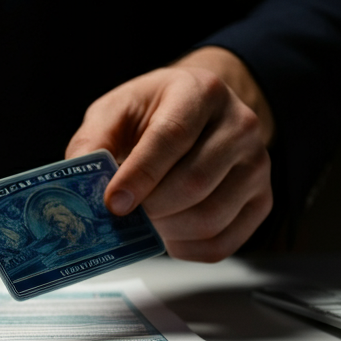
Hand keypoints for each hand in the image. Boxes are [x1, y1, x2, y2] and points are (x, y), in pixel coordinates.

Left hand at [65, 47, 274, 261]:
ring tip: (141, 223)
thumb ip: (93, 141)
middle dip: (150, 208)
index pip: (172, 137)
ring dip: (166, 231)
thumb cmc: (153, 113)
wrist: (196, 114)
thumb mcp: (116, 111)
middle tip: (121, 217)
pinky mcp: (261, 200)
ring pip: (211, 216)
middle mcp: (240, 125)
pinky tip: (165, 236)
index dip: (140, 175)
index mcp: (200, 92)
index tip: (112, 203)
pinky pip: (223, 242)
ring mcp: (257, 165)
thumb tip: (79, 179)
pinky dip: (186, 248)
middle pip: (195, 182)